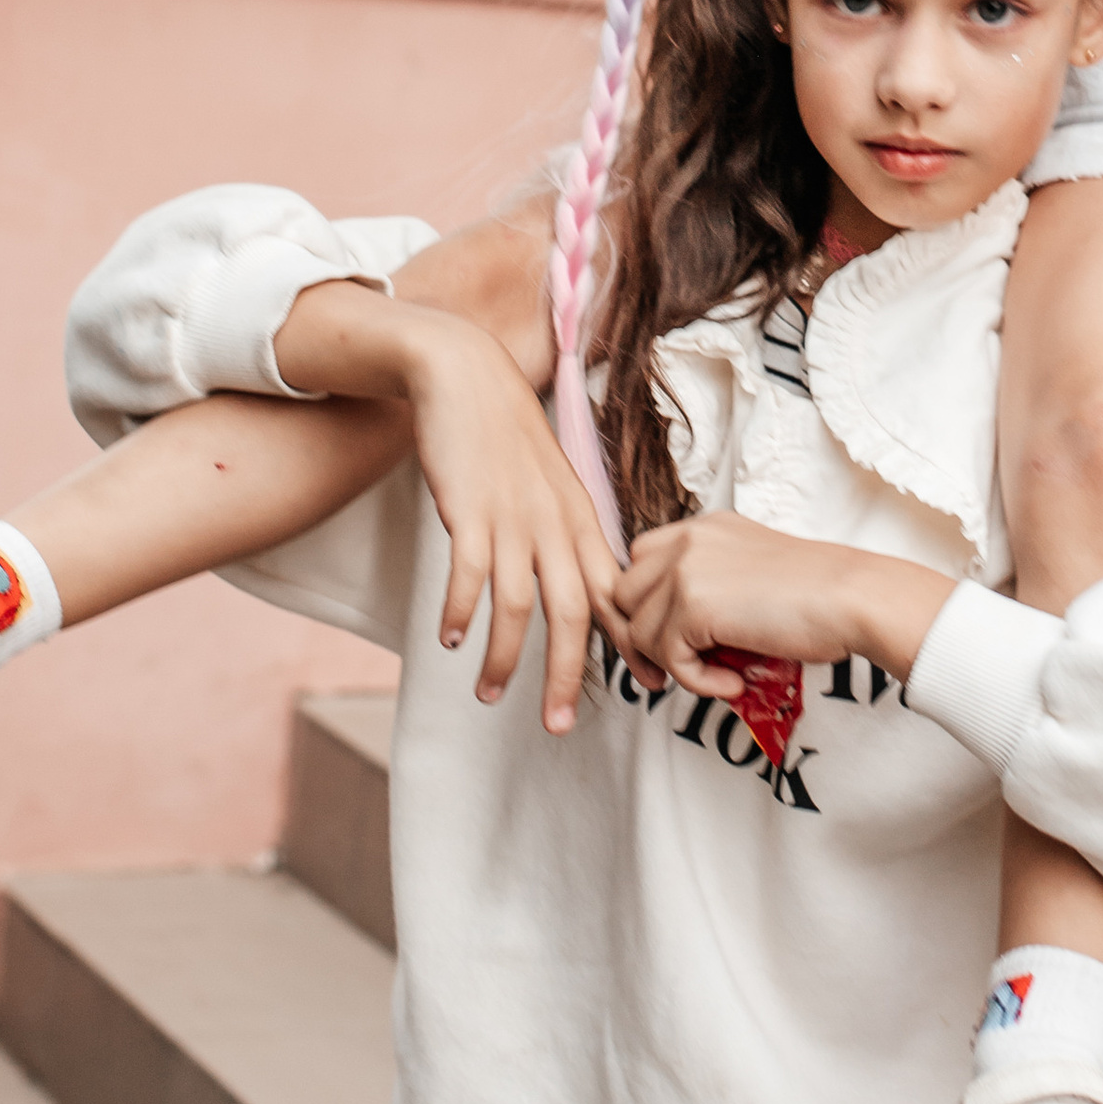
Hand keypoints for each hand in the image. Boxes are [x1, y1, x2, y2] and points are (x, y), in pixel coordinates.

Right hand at [275, 289, 621, 733]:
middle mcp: (555, 526)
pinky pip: (469, 574)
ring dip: (503, 657)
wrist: (468, 377)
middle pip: (573, 614)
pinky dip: (462, 611)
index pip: (615, 594)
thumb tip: (583, 592)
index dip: (634, 642)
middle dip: (568, 675)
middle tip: (558, 726)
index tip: (651, 685)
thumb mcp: (555, 487)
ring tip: (488, 695)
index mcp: (581, 522)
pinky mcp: (471, 510)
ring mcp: (514, 518)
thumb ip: (568, 538)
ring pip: (520, 605)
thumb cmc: (510, 439)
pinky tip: (451, 639)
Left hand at [616, 510, 948, 706]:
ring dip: (672, 664)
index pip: (639, 561)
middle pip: (623, 593)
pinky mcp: (692, 605)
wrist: (852, 598)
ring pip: (637, 630)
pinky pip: (668, 658)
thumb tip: (668, 638)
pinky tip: (733, 684)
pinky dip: (697, 682)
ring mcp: (686, 569)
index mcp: (702, 528)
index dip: (644, 605)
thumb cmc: (817, 597)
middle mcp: (687, 539)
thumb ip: (708, 588)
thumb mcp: (750, 575)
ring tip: (718, 676)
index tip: (664, 641)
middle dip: (638, 638)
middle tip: (668, 671)